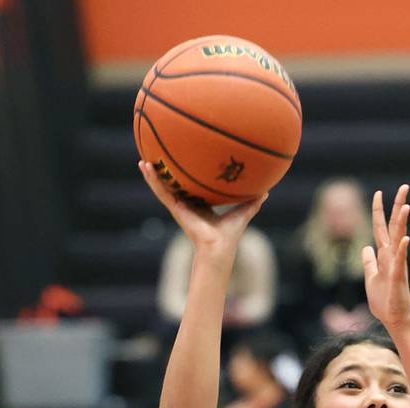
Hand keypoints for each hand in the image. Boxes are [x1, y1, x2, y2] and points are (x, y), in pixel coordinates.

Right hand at [139, 161, 266, 256]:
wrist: (219, 246)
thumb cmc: (230, 234)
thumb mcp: (243, 213)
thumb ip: (253, 202)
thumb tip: (266, 191)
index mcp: (202, 206)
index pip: (193, 189)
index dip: (188, 178)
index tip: (185, 165)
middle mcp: (188, 205)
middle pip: (175, 186)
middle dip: (167, 175)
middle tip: (159, 159)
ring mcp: (179, 206)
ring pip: (163, 187)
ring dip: (153, 174)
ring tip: (143, 160)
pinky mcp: (175, 208)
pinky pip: (161, 190)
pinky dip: (152, 179)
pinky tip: (144, 166)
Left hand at [362, 186, 409, 329]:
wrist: (393, 319)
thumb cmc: (384, 300)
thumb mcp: (370, 277)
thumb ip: (368, 262)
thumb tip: (365, 248)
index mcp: (384, 255)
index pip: (381, 228)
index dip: (378, 210)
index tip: (379, 193)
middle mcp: (392, 256)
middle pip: (393, 227)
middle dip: (397, 206)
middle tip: (404, 186)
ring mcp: (397, 266)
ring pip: (399, 239)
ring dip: (402, 222)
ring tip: (406, 205)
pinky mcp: (398, 278)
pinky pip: (400, 262)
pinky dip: (402, 250)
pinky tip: (405, 239)